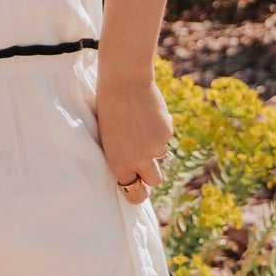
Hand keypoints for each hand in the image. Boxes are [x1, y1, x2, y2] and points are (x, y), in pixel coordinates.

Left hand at [97, 70, 171, 204]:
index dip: (138, 192)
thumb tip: (136, 171)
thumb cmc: (108, 109)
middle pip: (155, 180)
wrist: (124, 81)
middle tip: (144, 159)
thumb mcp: (108, 139)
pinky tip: (147, 113)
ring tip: (139, 124)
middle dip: (151, 173)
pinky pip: (165, 135)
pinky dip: (159, 128)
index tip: (138, 188)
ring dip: (153, 145)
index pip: (135, 194)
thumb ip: (122, 157)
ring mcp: (156, 146)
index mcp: (119, 165)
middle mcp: (140, 160)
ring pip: (160, 153)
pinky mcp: (167, 131)